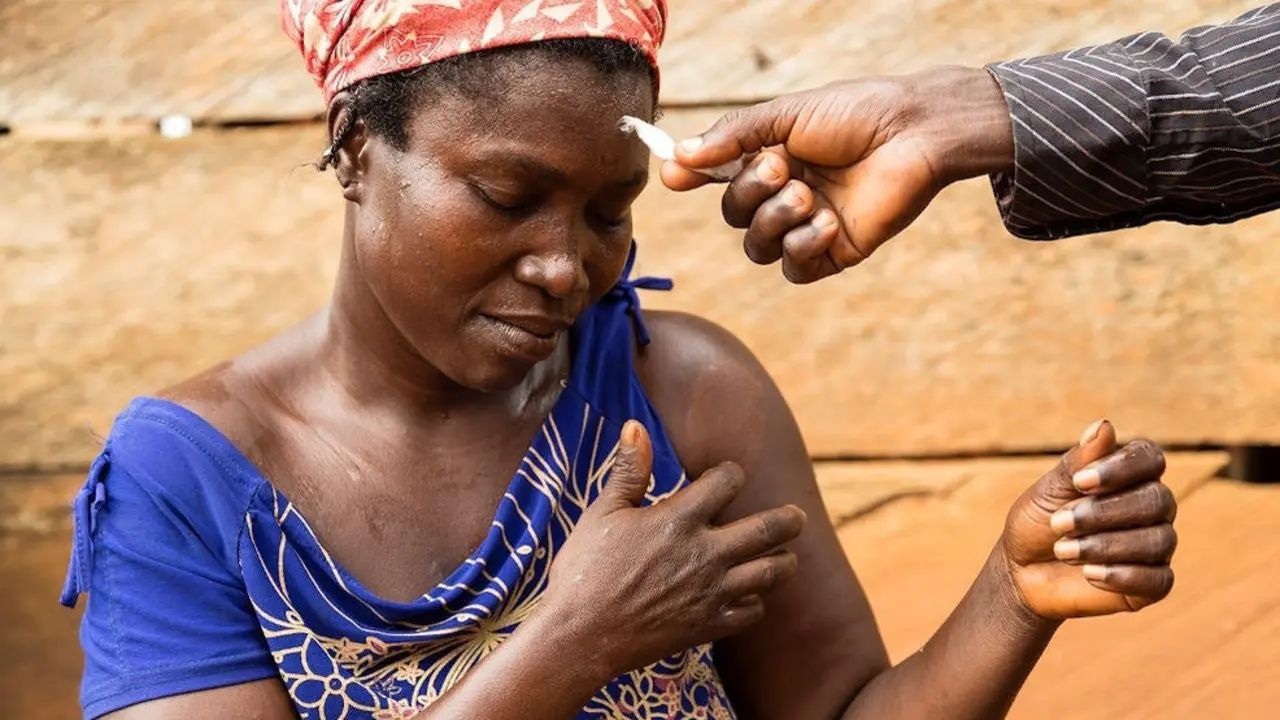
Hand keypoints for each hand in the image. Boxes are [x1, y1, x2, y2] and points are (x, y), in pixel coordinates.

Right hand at [541, 420, 806, 676]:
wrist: (580, 636)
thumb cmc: (585, 570)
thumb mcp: (603, 513)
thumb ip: (628, 470)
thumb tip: (635, 426)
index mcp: (679, 519)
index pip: (729, 480)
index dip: (731, 473)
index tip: (725, 478)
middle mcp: (705, 553)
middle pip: (768, 529)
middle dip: (789, 519)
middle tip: (796, 517)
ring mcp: (711, 592)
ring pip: (772, 572)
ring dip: (784, 561)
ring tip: (786, 555)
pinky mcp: (709, 625)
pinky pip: (752, 611)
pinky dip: (756, 601)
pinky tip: (748, 594)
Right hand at [660, 66, 1013, 283]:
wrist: (915, 135)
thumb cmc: (857, 114)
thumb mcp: (787, 116)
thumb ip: (733, 137)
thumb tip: (678, 157)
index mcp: (771, 158)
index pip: (718, 176)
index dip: (693, 177)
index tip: (675, 175)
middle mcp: (785, 193)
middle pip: (734, 215)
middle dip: (749, 193)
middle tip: (781, 168)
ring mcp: (807, 226)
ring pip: (757, 247)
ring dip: (776, 220)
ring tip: (809, 195)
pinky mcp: (833, 253)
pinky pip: (793, 268)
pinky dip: (802, 246)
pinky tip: (828, 222)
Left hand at [999, 420, 1176, 619]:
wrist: (1022, 572)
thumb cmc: (1038, 522)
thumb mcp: (1050, 490)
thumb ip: (1078, 463)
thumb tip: (1104, 425)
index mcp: (1129, 475)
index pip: (1150, 458)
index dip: (1121, 468)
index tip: (1080, 482)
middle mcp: (1151, 506)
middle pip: (1156, 500)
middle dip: (1104, 513)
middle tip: (1059, 523)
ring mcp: (1155, 544)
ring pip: (1158, 540)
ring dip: (1106, 545)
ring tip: (1063, 550)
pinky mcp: (1153, 582)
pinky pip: (1159, 579)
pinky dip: (1123, 575)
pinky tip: (1089, 573)